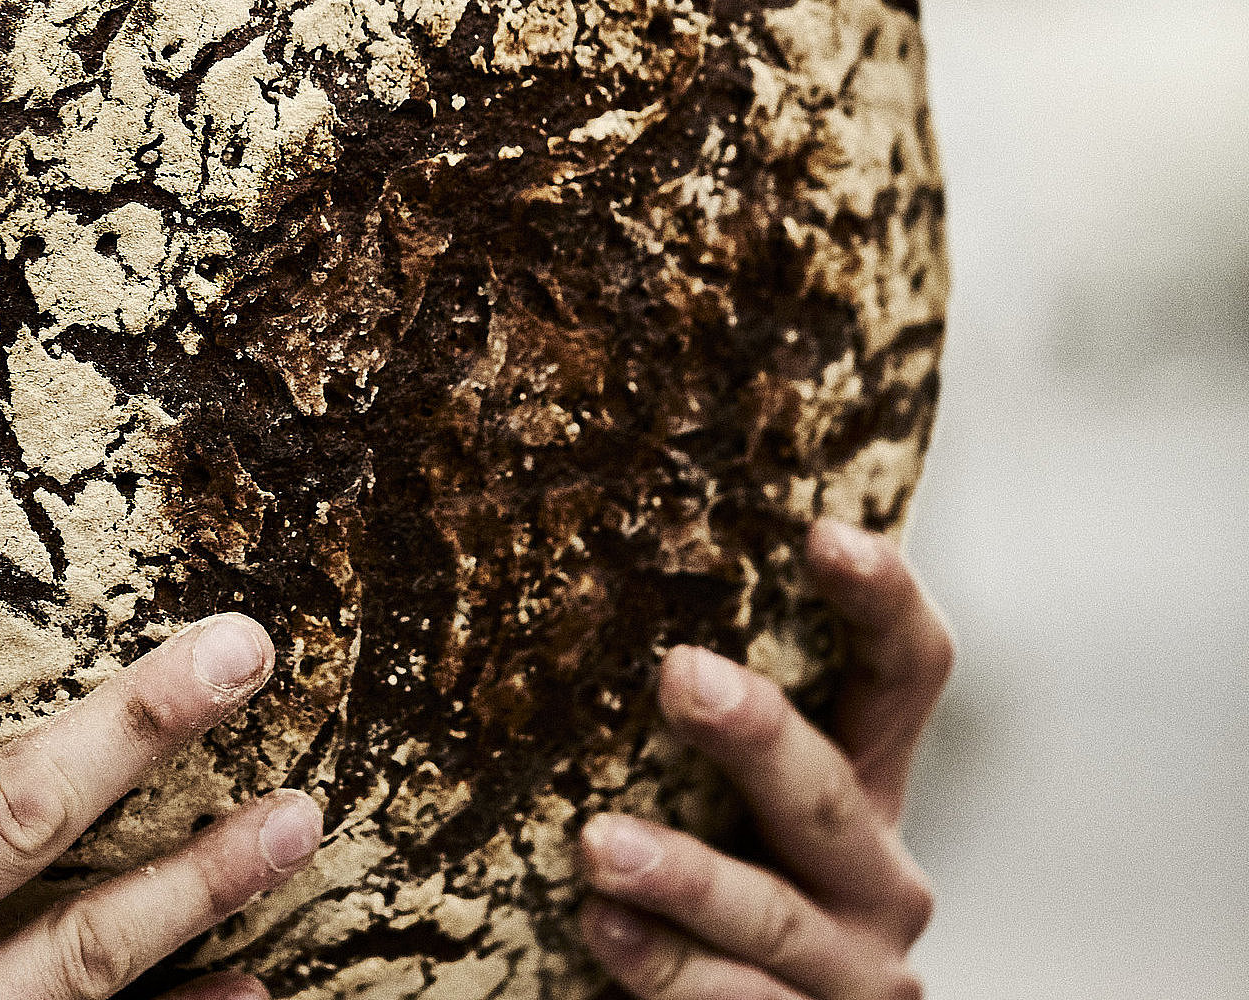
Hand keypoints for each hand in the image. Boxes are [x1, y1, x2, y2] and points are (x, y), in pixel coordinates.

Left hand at [577, 519, 953, 999]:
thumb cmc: (709, 871)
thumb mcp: (722, 791)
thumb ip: (701, 713)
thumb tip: (587, 573)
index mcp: (864, 780)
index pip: (904, 673)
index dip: (883, 601)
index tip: (821, 535)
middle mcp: (876, 874)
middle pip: (830, 791)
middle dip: (758, 734)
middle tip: (680, 674)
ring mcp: (852, 971)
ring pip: (771, 915)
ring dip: (683, 875)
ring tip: (597, 845)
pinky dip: (665, 969)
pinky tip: (604, 927)